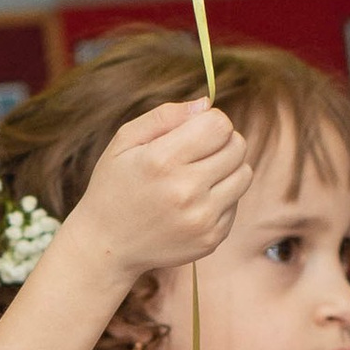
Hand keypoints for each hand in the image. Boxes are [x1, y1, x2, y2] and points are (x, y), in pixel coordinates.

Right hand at [70, 101, 252, 286]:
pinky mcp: (211, 238)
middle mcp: (185, 191)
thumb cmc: (114, 186)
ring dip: (227, 169)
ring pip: (244, 174)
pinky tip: (193, 204)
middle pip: (237, 147)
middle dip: (222, 143)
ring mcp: (201, 218)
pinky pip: (236, 203)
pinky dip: (220, 199)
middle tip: (198, 153)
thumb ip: (165, 116)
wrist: (106, 246)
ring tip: (198, 177)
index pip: (220, 125)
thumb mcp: (124, 142)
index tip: (195, 131)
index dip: (210, 121)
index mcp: (162, 161)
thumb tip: (206, 104)